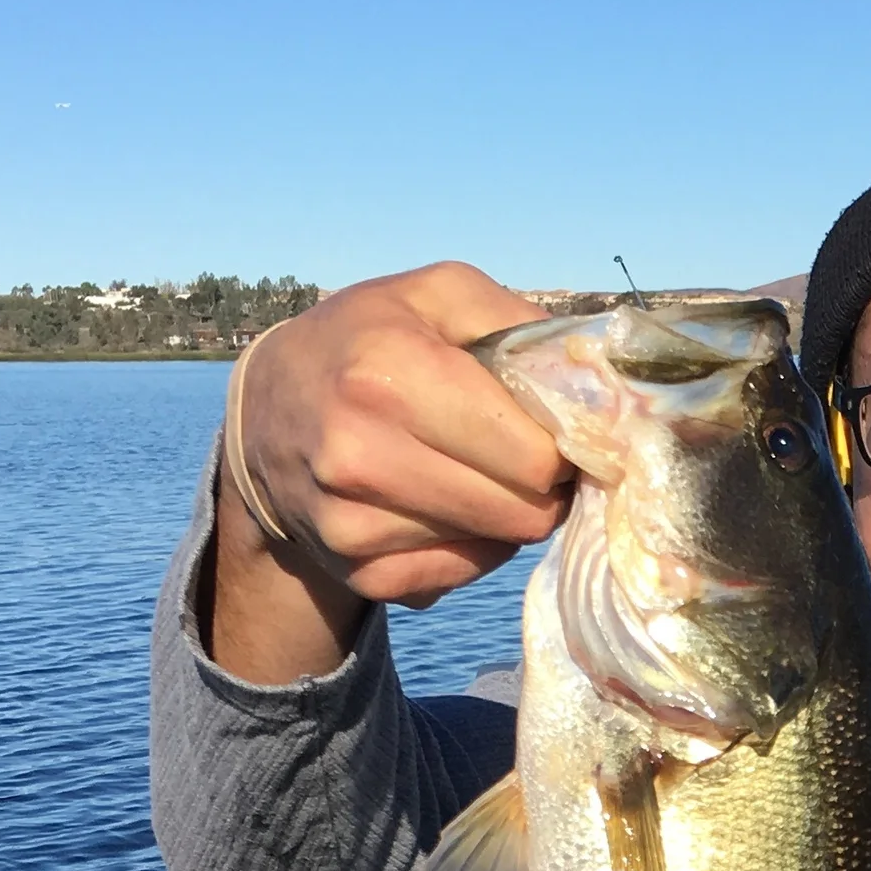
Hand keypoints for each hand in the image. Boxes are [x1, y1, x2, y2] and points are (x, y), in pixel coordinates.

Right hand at [208, 262, 572, 682]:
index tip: (547, 429)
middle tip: (518, 453)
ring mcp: (352, 525)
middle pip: (526, 512)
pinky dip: (468, 544)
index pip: (535, 457)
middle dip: (540, 485)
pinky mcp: (359, 574)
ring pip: (498, 547)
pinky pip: (461, 574)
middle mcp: (359, 455)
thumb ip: (521, 327)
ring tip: (469, 469)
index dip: (559, 445)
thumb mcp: (435, 295)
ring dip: (502, 512)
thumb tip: (602, 387)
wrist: (268, 412)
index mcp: (387, 373)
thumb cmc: (368, 339)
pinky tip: (439, 502)